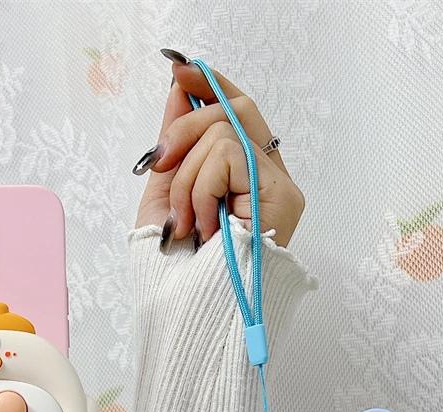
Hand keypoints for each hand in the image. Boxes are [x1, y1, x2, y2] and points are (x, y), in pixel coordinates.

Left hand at [134, 52, 304, 249]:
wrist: (191, 309)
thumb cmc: (179, 268)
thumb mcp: (169, 193)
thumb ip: (179, 145)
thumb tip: (178, 89)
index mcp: (247, 179)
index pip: (240, 113)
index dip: (211, 86)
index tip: (179, 70)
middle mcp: (270, 179)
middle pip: (235, 110)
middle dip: (184, 127)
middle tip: (160, 162)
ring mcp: (280, 187)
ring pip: (224, 133)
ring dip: (187, 179)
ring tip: (188, 222)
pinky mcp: (282, 195)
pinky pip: (229, 155)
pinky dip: (202, 189)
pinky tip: (207, 225)